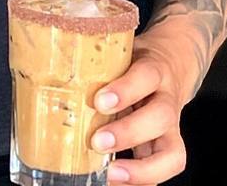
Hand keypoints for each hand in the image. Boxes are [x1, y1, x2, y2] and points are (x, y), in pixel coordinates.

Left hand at [88, 37, 187, 184]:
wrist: (174, 63)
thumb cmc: (136, 62)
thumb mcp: (122, 54)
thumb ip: (98, 63)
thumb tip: (51, 69)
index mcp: (154, 69)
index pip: (146, 75)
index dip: (125, 90)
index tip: (99, 102)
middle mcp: (167, 98)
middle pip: (161, 116)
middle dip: (129, 132)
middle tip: (97, 142)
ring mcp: (172, 127)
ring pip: (172, 151)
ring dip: (140, 168)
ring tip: (111, 174)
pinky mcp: (169, 147)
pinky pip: (164, 169)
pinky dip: (141, 180)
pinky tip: (116, 182)